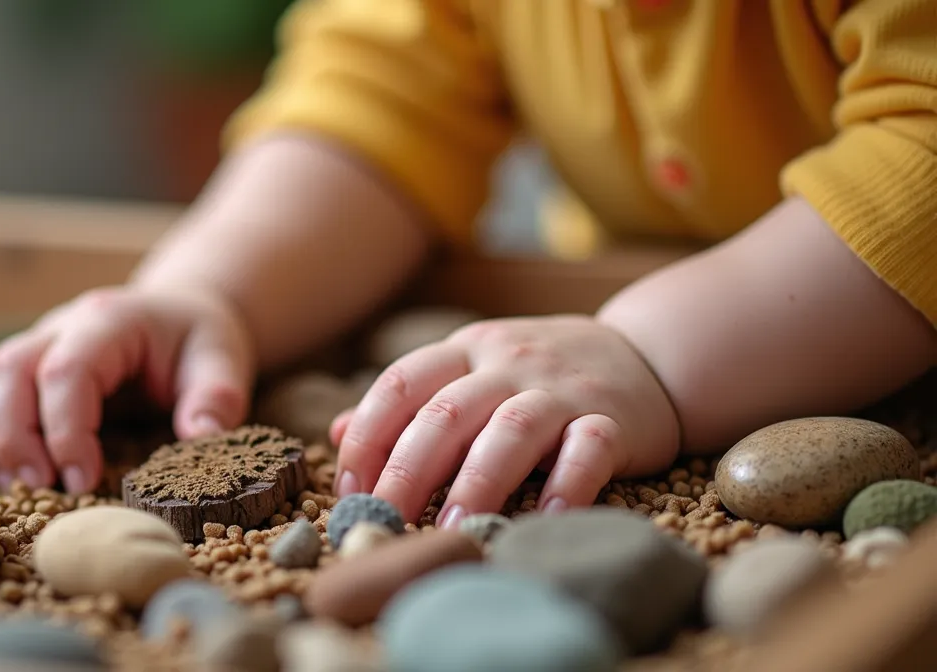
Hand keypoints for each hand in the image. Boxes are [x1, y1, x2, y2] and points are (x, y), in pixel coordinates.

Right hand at [0, 287, 254, 492]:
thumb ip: (217, 397)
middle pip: (9, 373)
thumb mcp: (222, 360)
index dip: (66, 429)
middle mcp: (61, 327)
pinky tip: (9, 474)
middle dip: (15, 437)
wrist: (176, 313)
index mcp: (109, 322)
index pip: (67, 371)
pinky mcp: (22, 367)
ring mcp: (35, 344)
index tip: (83, 480)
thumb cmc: (195, 340)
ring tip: (21, 488)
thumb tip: (201, 437)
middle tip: (41, 488)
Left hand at [329, 315, 679, 528]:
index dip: (368, 435)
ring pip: (511, 429)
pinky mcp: (612, 418)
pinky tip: (545, 520)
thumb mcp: (472, 370)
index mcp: (465, 350)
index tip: (350, 490)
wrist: (648, 355)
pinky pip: (588, 449)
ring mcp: (561, 388)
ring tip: (454, 529)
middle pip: (447, 412)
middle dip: (409, 469)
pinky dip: (567, 484)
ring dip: (478, 481)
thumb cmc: (540, 375)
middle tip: (386, 521)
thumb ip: (410, 401)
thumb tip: (336, 432)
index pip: (402, 383)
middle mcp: (507, 361)